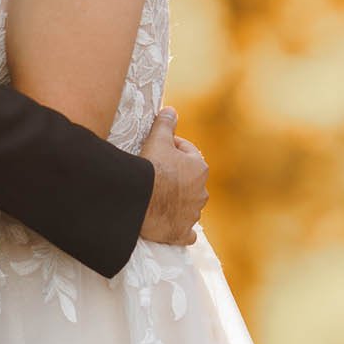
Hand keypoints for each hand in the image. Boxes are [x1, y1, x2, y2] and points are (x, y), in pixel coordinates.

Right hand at [138, 106, 207, 246]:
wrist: (142, 200)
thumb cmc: (152, 167)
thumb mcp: (158, 139)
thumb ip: (166, 124)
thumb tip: (171, 110)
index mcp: (199, 168)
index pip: (187, 153)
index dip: (172, 149)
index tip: (158, 149)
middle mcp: (201, 192)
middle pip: (189, 181)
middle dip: (177, 178)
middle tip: (156, 175)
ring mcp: (193, 214)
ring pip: (189, 206)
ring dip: (179, 202)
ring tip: (160, 199)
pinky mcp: (182, 232)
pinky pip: (186, 232)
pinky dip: (181, 229)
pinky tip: (174, 227)